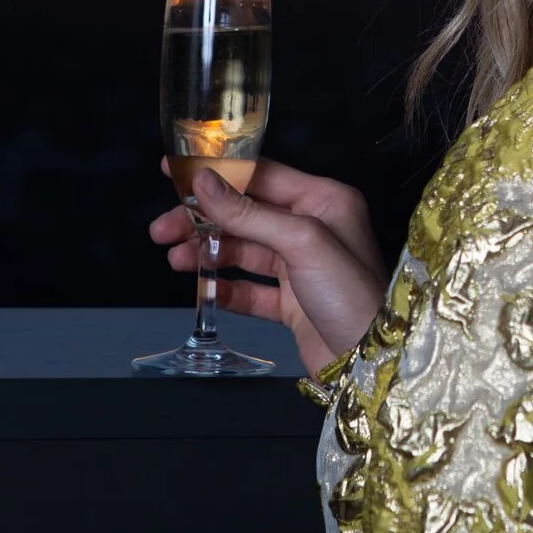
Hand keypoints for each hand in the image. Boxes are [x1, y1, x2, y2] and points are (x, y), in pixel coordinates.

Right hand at [149, 157, 385, 373]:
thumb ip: (250, 213)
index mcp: (325, 201)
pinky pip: (248, 289)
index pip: (261, 176)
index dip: (216, 172)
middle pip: (245, 214)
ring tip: (176, 260)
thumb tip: (204, 182)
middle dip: (203, 220)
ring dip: (207, 253)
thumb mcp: (302, 242)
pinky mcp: (292, 303)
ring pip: (243, 251)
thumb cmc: (352, 295)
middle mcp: (313, 229)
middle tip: (162, 229)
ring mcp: (301, 267)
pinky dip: (223, 289)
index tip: (174, 171)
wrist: (370, 361)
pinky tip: (201, 290)